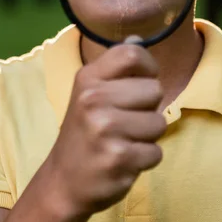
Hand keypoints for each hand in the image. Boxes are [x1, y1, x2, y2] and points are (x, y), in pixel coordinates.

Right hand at [45, 41, 165, 218]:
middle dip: (148, 109)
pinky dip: (145, 160)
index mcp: (88, 78)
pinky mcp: (118, 158)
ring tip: (122, 142)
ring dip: (148, 137)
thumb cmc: (85, 131)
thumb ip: (115, 68)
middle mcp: (93, 99)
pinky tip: (123, 161)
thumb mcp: (90, 93)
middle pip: (155, 90)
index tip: (142, 82)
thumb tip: (136, 39)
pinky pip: (156, 152)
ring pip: (159, 123)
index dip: (148, 67)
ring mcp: (105, 129)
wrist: (62, 182)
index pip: (133, 53)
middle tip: (124, 122)